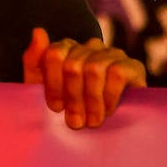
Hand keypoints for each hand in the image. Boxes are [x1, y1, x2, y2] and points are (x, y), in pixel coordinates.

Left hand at [22, 28, 145, 129]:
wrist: (100, 136)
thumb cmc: (69, 109)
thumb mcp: (41, 88)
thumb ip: (34, 60)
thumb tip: (38, 31)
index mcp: (67, 48)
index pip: (54, 54)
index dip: (53, 85)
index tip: (55, 108)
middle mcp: (90, 46)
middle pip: (73, 65)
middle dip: (72, 98)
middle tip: (74, 122)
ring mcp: (113, 54)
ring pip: (93, 69)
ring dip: (90, 100)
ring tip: (91, 121)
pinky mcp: (133, 66)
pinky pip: (117, 74)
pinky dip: (109, 96)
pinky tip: (108, 111)